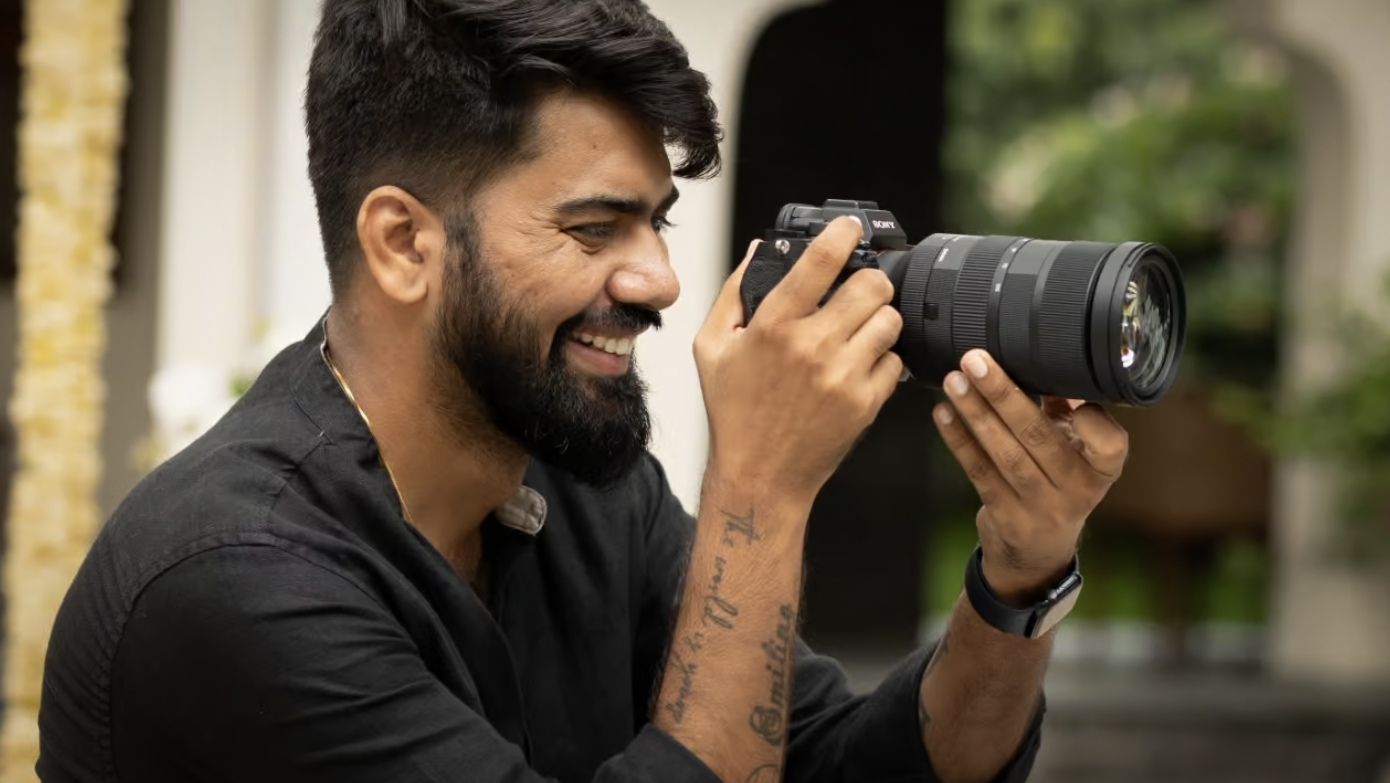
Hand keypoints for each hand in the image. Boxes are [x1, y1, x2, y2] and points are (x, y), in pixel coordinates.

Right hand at [695, 217, 903, 501]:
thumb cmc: (733, 413)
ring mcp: (843, 376)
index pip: (821, 261)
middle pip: (872, 285)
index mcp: (772, 325)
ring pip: (889, 320)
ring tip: (858, 331)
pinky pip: (894, 361)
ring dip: (878, 319)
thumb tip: (758, 248)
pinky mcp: (865, 403)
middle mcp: (811, 346)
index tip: (850, 226)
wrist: (759, 476)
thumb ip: (733, 292)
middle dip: (869, 281)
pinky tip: (858, 366)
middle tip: (858, 290)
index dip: (843, 233)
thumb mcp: (711, 348)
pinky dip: (882, 359)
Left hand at [932, 350, 1127, 605]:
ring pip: (1005, 454)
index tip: (1063, 385)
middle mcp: (1076, 489)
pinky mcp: (1005, 515)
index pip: (1109, 444)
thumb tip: (1042, 358)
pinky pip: (979, 472)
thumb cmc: (1059, 481)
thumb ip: (1065, 409)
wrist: (1039, 551)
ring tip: (953, 380)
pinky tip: (943, 412)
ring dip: (975, 413)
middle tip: (975, 360)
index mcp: (1103, 469)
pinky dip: (959, 440)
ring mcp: (1040, 506)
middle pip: (1038, 437)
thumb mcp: (1076, 451)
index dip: (1090, 418)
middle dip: (1003, 395)